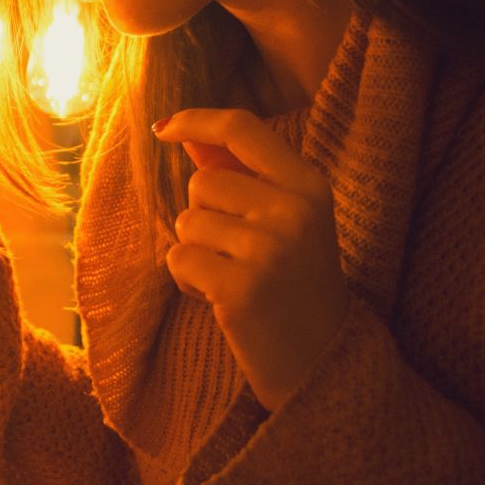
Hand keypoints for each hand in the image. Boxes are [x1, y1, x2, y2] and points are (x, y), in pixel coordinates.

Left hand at [155, 109, 349, 411]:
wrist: (322, 363)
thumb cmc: (294, 284)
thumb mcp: (283, 221)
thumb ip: (239, 175)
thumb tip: (188, 137)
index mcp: (310, 185)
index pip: (242, 128)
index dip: (196, 120)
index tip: (162, 128)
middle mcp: (295, 210)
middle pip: (202, 182)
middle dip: (203, 216)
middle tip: (240, 255)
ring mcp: (269, 249)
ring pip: (187, 221)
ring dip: (196, 251)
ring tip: (234, 278)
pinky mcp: (240, 287)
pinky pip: (179, 259)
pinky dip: (187, 281)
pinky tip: (221, 301)